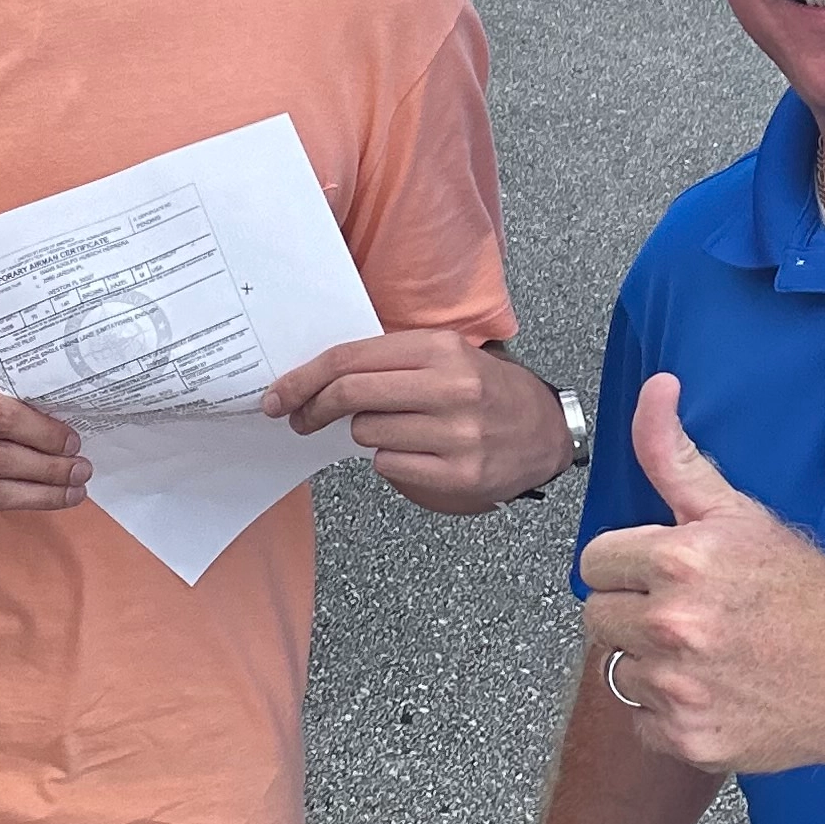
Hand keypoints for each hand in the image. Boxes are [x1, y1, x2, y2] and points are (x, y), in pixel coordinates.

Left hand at [262, 333, 569, 513]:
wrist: (545, 431)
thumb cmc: (484, 390)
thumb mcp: (444, 356)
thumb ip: (388, 362)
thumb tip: (316, 379)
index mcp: (440, 349)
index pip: (351, 359)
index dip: (304, 378)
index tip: (279, 393)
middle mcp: (450, 387)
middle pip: (350, 395)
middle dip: (312, 407)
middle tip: (298, 418)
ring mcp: (457, 434)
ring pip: (367, 434)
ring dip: (366, 434)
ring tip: (398, 429)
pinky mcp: (460, 474)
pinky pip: (389, 466)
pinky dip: (390, 460)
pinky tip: (417, 452)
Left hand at [578, 373, 824, 780]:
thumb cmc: (809, 592)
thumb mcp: (739, 513)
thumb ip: (675, 455)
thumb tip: (655, 389)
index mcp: (679, 561)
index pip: (593, 561)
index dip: (630, 564)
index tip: (668, 572)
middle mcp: (672, 625)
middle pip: (597, 615)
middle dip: (635, 611)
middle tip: (694, 612)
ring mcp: (679, 688)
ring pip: (618, 668)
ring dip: (652, 663)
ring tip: (711, 652)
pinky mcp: (689, 740)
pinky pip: (642, 720)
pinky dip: (671, 713)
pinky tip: (717, 691)